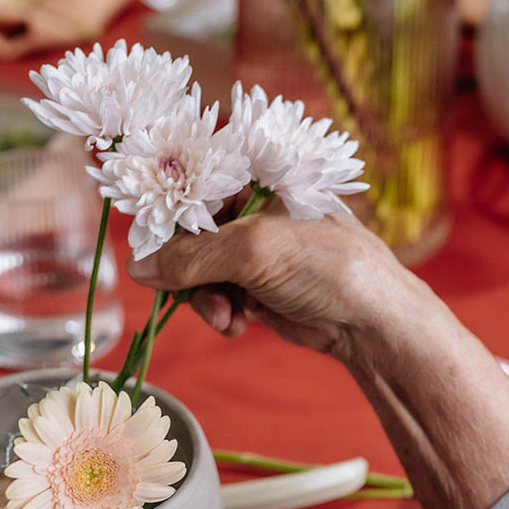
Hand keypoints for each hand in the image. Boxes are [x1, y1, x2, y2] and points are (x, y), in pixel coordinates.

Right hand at [128, 207, 404, 357]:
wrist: (371, 322)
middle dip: (187, 272)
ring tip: (225, 318)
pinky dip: (219, 313)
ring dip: (204, 299)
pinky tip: (235, 324)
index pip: (193, 190)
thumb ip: (190, 257)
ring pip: (198, 272)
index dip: (167, 218)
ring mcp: (254, 253)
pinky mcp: (256, 287)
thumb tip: (137, 267)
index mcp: (256, 183)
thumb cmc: (326, 265)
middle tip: (191, 295)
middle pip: (189, 237)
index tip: (147, 247)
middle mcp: (252, 213)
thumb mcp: (252, 251)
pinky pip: (216, 296)